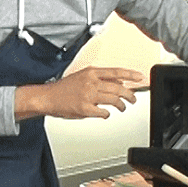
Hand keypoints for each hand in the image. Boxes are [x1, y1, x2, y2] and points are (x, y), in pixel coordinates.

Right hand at [21, 66, 143, 119]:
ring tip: (122, 108)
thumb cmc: (63, 88)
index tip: (141, 78)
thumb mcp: (82, 76)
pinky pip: (103, 113)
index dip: (131, 74)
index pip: (116, 71)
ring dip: (121, 106)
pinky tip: (106, 114)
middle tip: (133, 99)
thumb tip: (118, 81)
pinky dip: (107, 115)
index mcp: (91, 72)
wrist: (47, 97)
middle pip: (118, 87)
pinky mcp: (84, 109)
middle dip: (130, 95)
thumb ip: (100, 78)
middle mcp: (91, 82)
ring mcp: (88, 95)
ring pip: (114, 100)